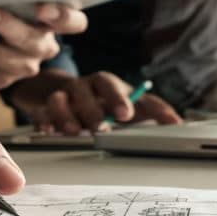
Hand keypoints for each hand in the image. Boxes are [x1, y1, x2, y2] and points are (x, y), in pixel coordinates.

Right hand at [7, 70, 182, 134]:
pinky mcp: (41, 107)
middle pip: (86, 90)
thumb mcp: (126, 102)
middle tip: (101, 125)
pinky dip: (44, 121)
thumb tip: (177, 122)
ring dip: (67, 115)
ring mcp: (60, 96)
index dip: (120, 99)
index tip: (126, 115)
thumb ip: (151, 110)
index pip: (114, 86)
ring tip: (74, 131)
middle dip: (93, 108)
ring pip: (59, 99)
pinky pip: (39, 112)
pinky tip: (48, 130)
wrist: (53, 89)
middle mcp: (82, 87)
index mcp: (104, 84)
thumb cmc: (98, 99)